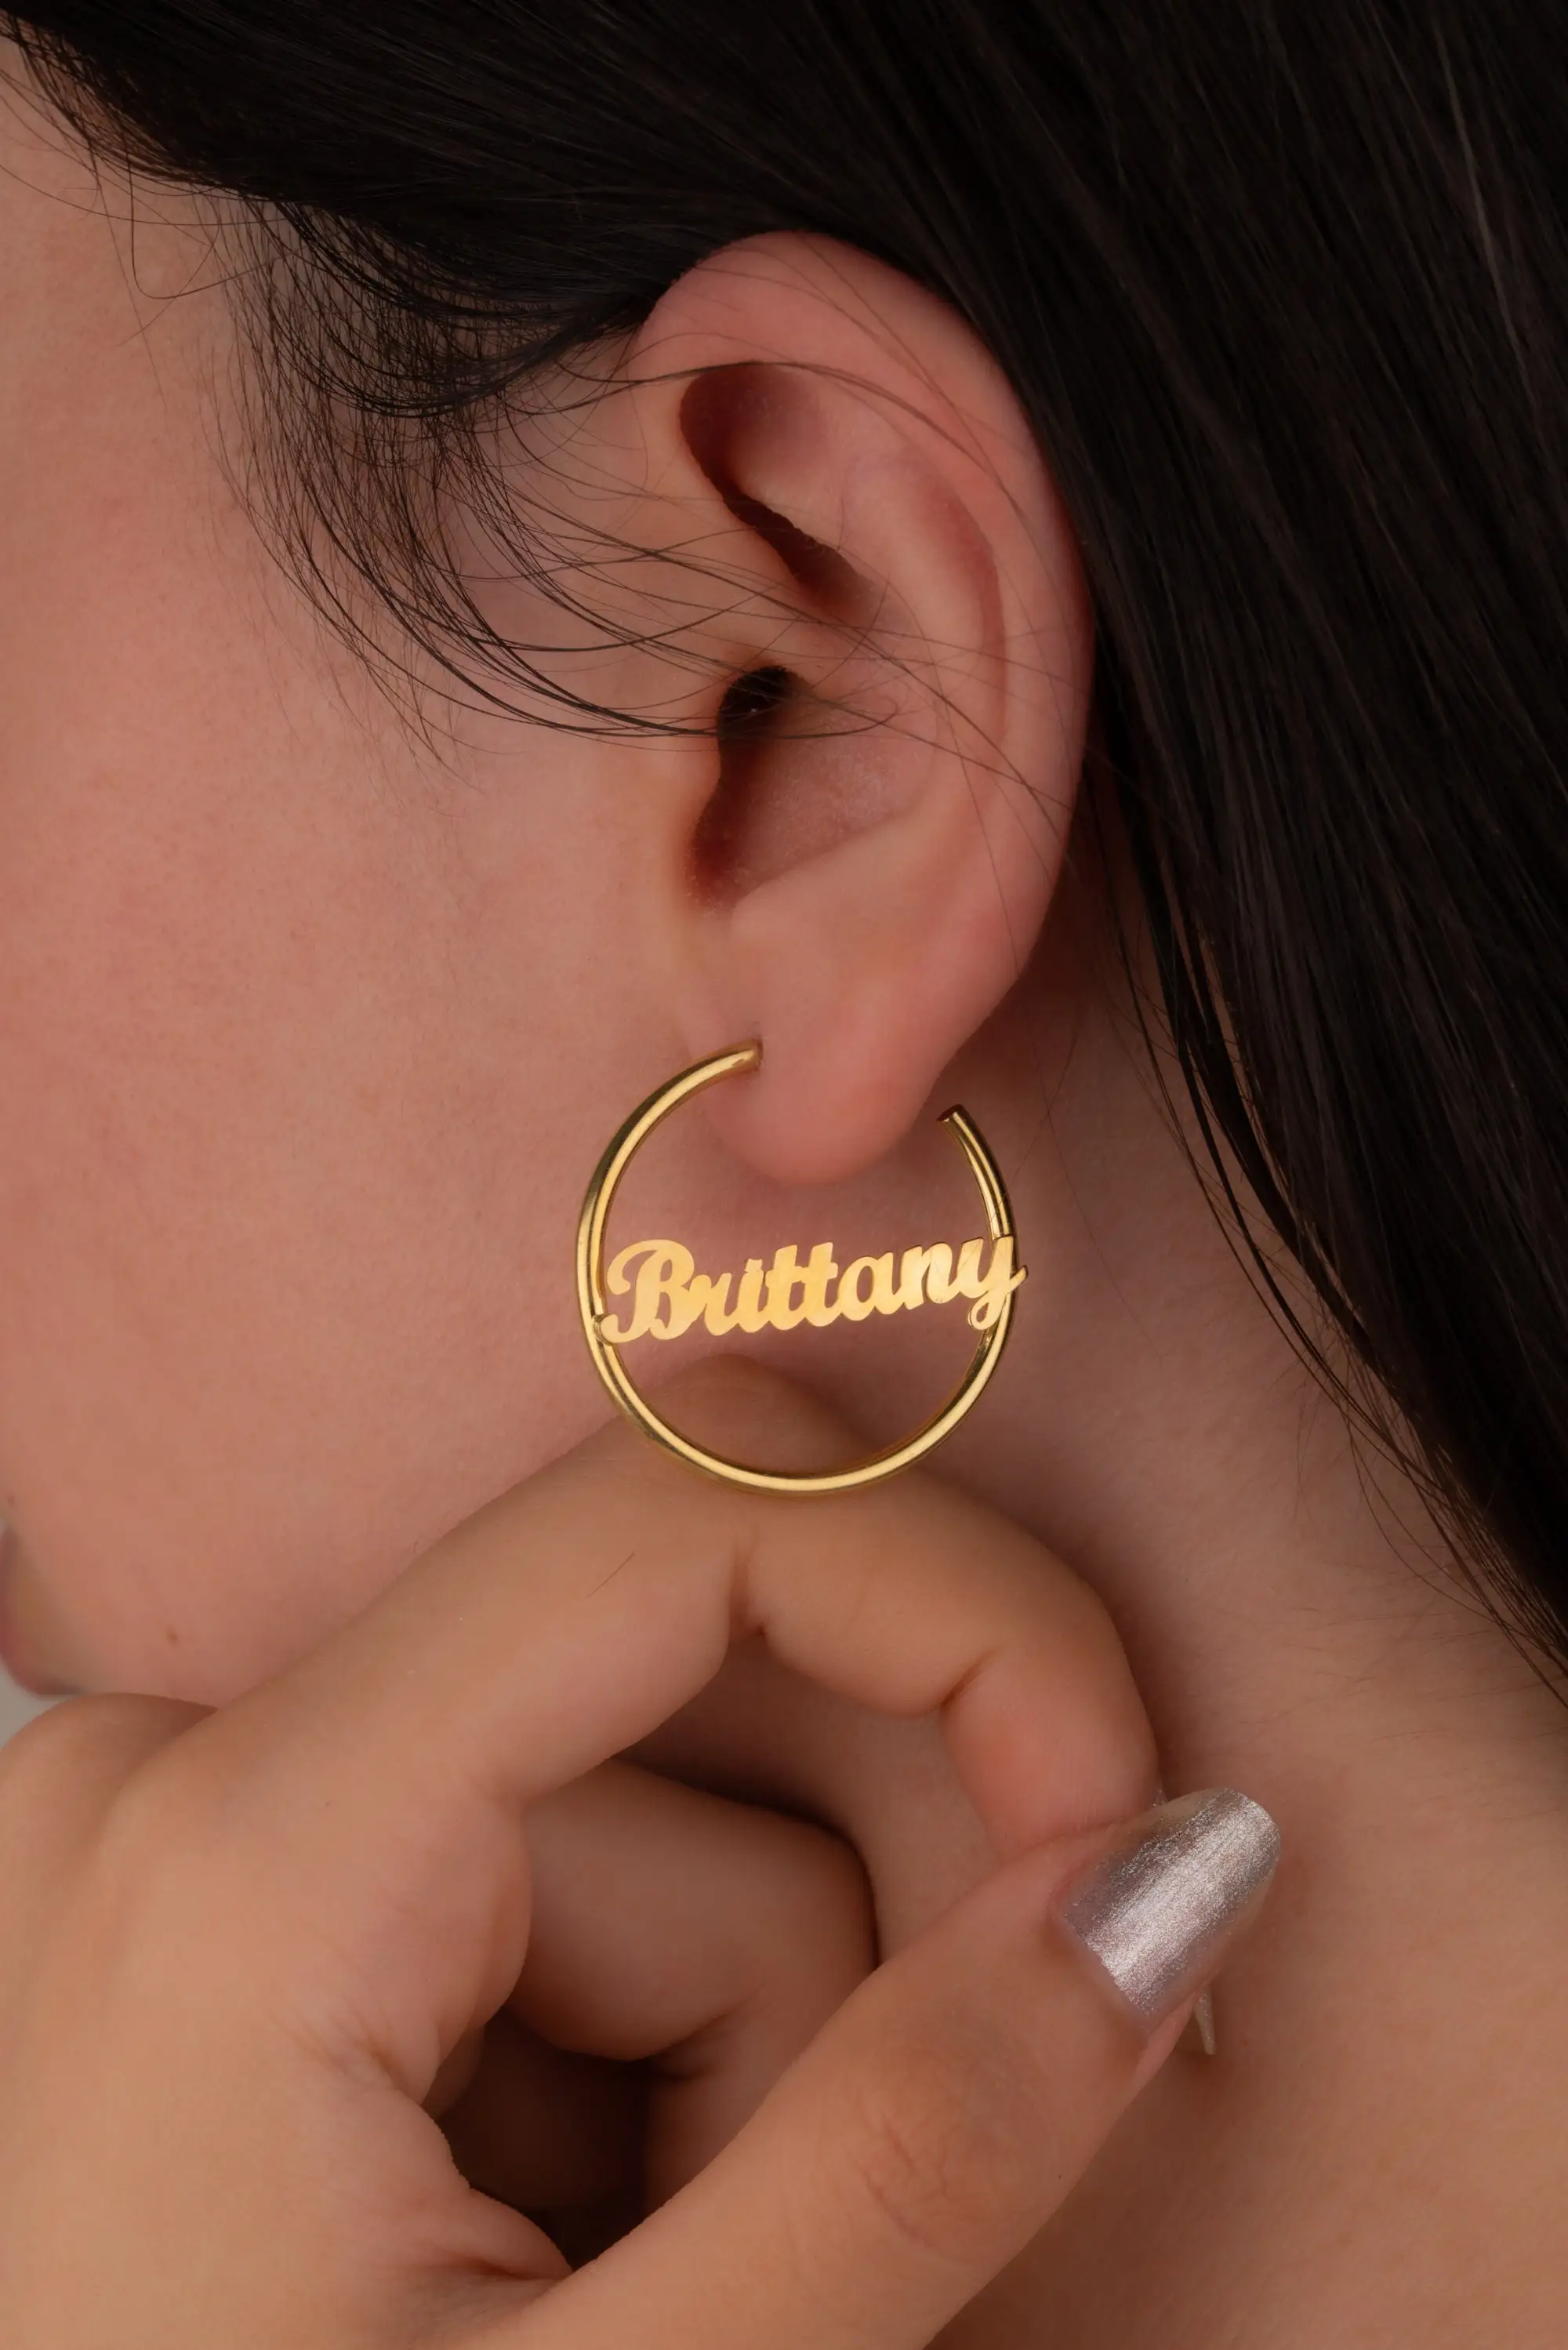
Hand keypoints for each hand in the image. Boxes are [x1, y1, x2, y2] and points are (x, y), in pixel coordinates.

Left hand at [0, 1367, 1274, 2347]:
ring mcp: (193, 1847)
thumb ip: (918, 2142)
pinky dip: (601, 2099)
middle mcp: (186, 1775)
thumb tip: (1186, 1864)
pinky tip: (507, 2273)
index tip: (1122, 1837)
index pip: (677, 1523)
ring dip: (707, 2100)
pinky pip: (537, 1921)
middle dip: (801, 2011)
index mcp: (241, 1848)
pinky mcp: (227, 1918)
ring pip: (639, 1867)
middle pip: (686, 1757)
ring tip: (589, 2315)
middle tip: (733, 2287)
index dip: (961, 1619)